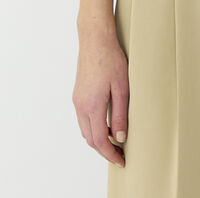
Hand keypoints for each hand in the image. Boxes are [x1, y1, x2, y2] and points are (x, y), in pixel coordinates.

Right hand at [72, 32, 129, 167]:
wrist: (95, 38)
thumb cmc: (110, 58)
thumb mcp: (122, 87)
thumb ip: (120, 114)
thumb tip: (120, 137)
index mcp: (92, 105)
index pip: (99, 140)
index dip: (110, 154)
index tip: (121, 161)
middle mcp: (81, 105)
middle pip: (90, 138)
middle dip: (104, 150)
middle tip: (120, 155)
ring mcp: (77, 99)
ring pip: (85, 129)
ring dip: (98, 139)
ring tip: (115, 141)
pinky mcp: (78, 94)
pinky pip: (84, 118)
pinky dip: (94, 127)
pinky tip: (106, 124)